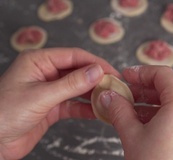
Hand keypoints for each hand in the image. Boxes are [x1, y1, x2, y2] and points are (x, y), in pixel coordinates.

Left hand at [0, 48, 118, 158]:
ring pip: (78, 88)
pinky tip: (98, 112)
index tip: (113, 72)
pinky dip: (86, 109)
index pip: (74, 56)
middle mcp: (46, 73)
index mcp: (39, 61)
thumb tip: (97, 71)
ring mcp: (50, 91)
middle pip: (78, 71)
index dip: (95, 62)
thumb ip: (71, 84)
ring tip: (110, 98)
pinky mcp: (52, 108)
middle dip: (97, 79)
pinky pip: (73, 105)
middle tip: (115, 86)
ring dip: (93, 94)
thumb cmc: (4, 113)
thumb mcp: (41, 95)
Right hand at [98, 65, 172, 159]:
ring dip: (154, 106)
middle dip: (145, 91)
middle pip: (171, 90)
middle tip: (124, 94)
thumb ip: (119, 109)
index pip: (162, 75)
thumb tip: (108, 95)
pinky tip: (148, 125)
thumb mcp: (132, 135)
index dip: (141, 73)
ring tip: (131, 110)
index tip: (125, 76)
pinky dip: (166, 118)